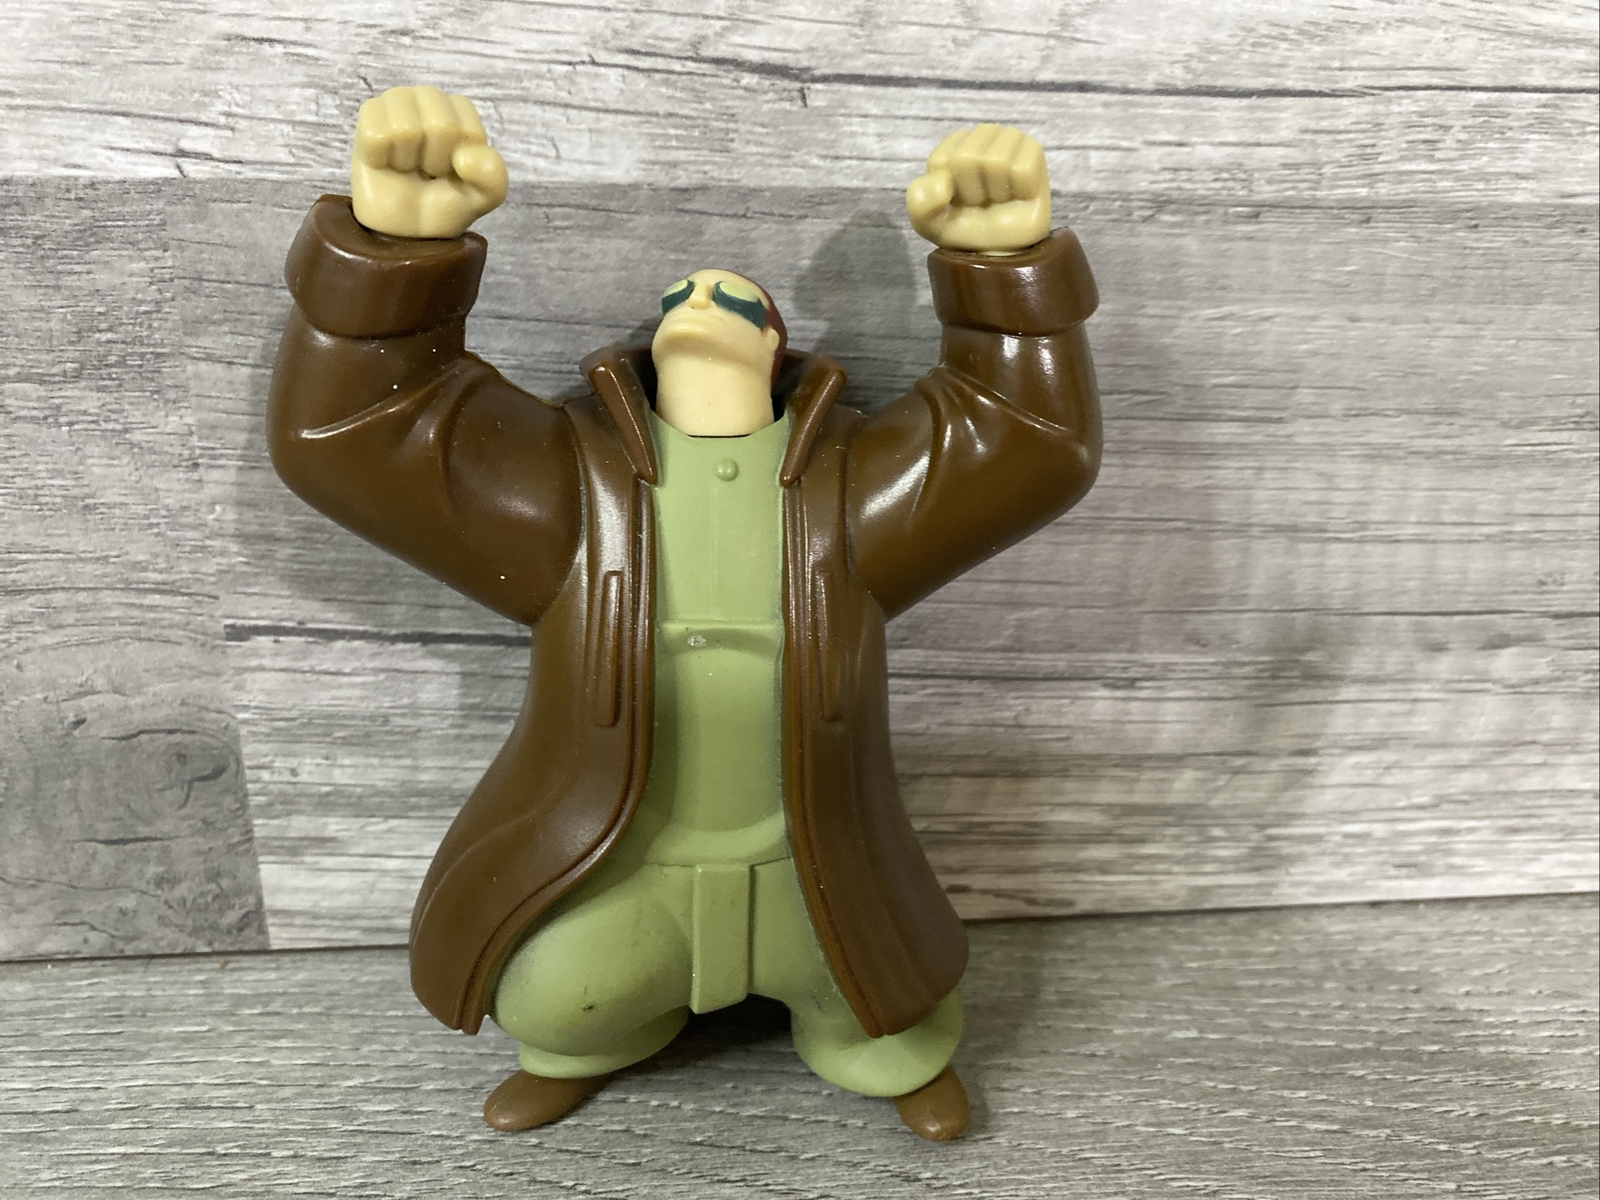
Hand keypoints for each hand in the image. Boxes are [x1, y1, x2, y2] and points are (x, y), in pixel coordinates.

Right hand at [349, 86, 507, 238]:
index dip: (462, 162)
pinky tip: (385, 162)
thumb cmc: (445, 202)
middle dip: (435, 161)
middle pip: (440, 126)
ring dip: (407, 160)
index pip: (469, 131)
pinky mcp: (368, 116)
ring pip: (405, 129)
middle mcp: (430, 97)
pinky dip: (381, 158)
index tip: (452, 171)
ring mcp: (397, 102)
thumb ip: (492, 176)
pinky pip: (376, 135)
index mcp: (462, 111)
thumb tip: (464, 158)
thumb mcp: (483, 196)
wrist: (407, 227)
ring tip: (408, 166)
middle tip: (428, 170)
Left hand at [905, 125, 1049, 252]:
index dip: (948, 190)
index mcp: (952, 144)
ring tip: (998, 198)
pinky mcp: (1033, 153)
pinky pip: (1021, 169)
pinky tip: (1017, 194)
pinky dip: (1018, 190)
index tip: (958, 199)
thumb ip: (919, 202)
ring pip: (996, 161)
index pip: (941, 160)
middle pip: (967, 158)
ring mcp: (1009, 140)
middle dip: (971, 191)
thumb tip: (944, 183)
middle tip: (980, 200)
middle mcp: (981, 135)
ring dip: (995, 191)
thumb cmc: (963, 226)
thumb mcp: (927, 221)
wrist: (995, 249)